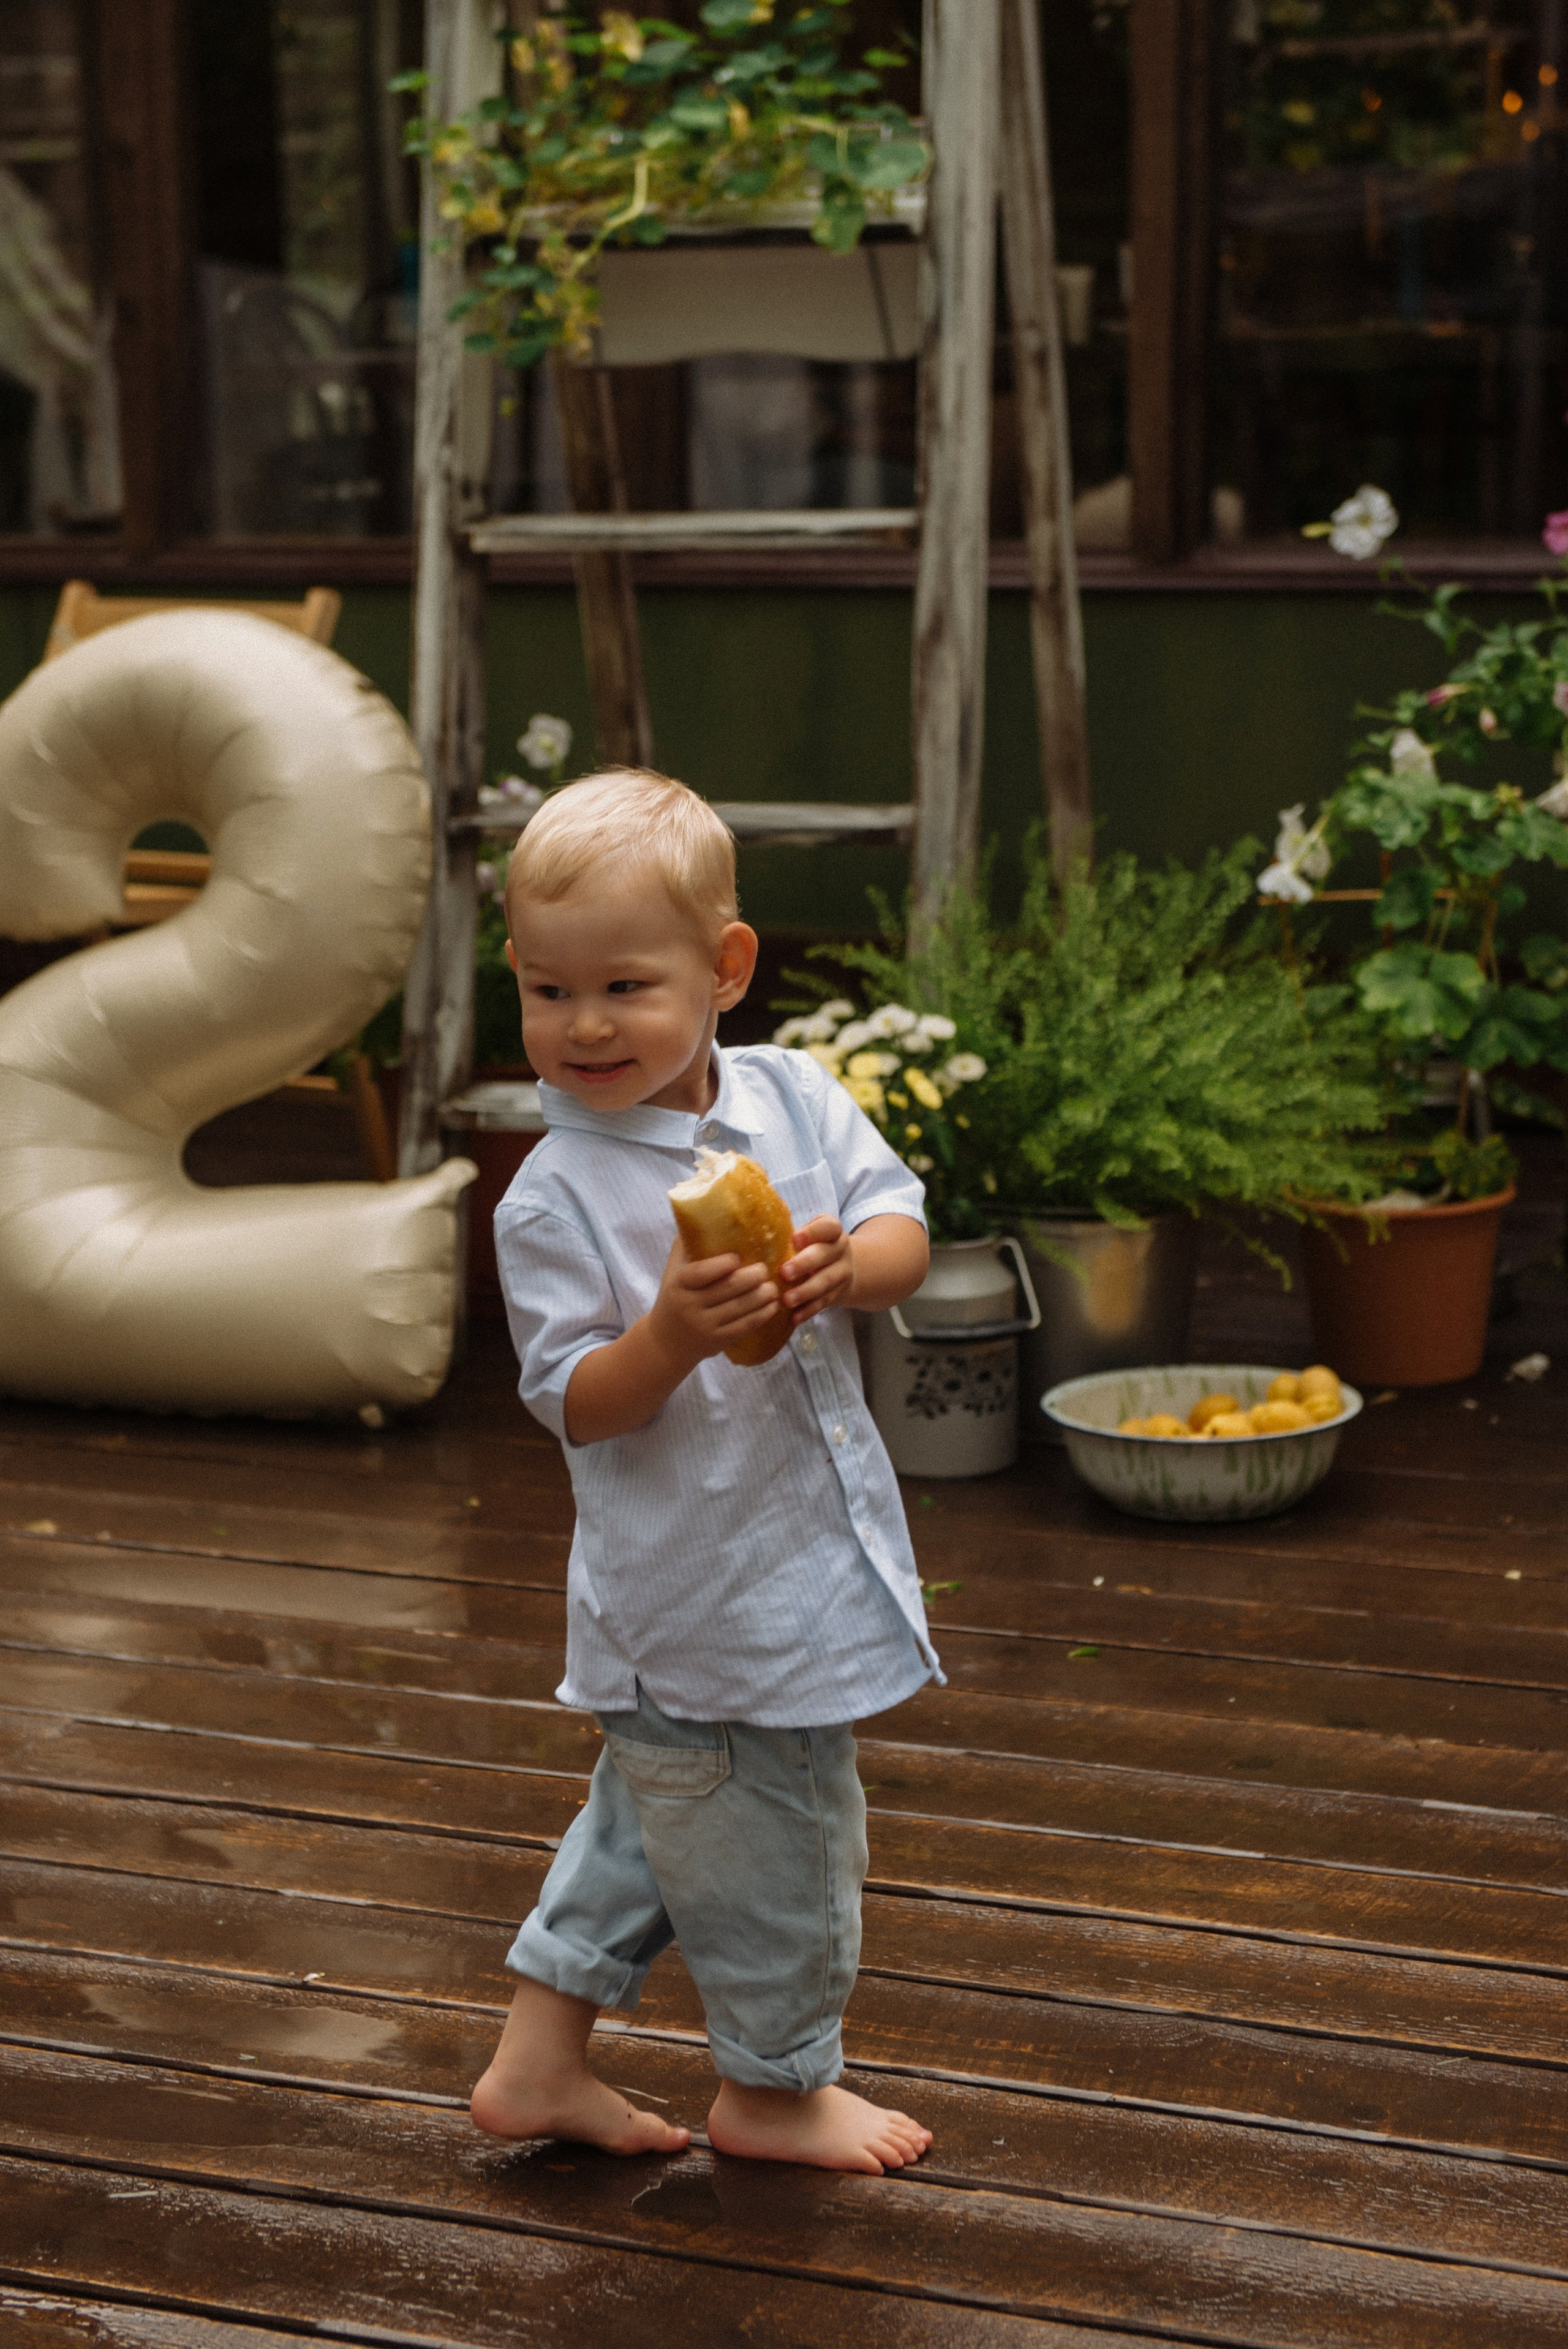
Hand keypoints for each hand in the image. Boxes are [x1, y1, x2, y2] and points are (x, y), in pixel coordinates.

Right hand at [649, 1239, 780, 1364]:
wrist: (666, 1341)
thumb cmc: (675, 1296)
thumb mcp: (673, 1271)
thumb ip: (687, 1245)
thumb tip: (704, 1210)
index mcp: (678, 1285)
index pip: (701, 1272)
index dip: (722, 1264)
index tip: (737, 1257)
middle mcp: (690, 1306)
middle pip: (729, 1288)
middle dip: (753, 1277)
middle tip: (765, 1269)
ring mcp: (705, 1325)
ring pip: (741, 1307)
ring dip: (763, 1295)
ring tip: (773, 1285)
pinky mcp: (718, 1341)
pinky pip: (745, 1326)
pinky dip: (762, 1314)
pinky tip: (772, 1305)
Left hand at [780, 1216, 854, 1325]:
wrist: (843, 1267)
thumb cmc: (814, 1246)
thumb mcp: (810, 1235)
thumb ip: (792, 1235)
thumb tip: (758, 1233)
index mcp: (832, 1231)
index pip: (828, 1227)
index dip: (812, 1232)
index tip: (794, 1239)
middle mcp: (840, 1250)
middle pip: (824, 1255)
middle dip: (804, 1264)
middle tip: (784, 1272)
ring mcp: (841, 1273)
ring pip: (825, 1282)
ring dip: (805, 1291)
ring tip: (787, 1299)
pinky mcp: (837, 1294)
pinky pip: (823, 1303)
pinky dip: (808, 1311)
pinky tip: (795, 1317)